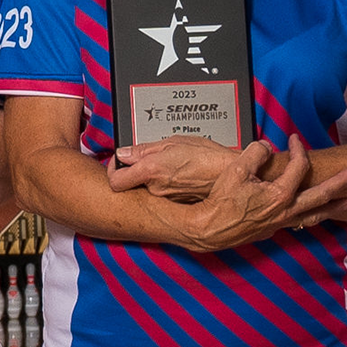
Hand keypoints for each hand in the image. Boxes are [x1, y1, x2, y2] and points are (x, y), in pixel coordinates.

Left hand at [109, 135, 243, 202]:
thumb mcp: (176, 141)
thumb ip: (145, 149)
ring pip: (148, 189)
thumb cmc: (210, 156)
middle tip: (145, 160)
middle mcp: (156, 189)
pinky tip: (178, 176)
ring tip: (169, 166)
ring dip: (152, 178)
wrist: (233, 176)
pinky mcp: (176, 205)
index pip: (115, 180)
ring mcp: (166, 200)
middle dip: (135, 171)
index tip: (119, 161)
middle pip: (130, 184)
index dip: (113, 169)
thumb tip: (125, 153)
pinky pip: (163, 195)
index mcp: (152, 170)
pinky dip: (166, 186)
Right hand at [170, 136, 346, 251]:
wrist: (208, 229)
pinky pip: (300, 222)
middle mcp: (285, 211)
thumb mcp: (236, 170)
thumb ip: (255, 153)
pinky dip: (312, 217)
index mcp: (280, 194)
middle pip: (321, 195)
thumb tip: (266, 146)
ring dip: (333, 206)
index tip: (295, 139)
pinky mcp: (272, 230)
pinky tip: (315, 215)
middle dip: (341, 182)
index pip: (298, 166)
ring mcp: (280, 223)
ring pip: (314, 214)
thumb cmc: (220, 202)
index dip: (299, 149)